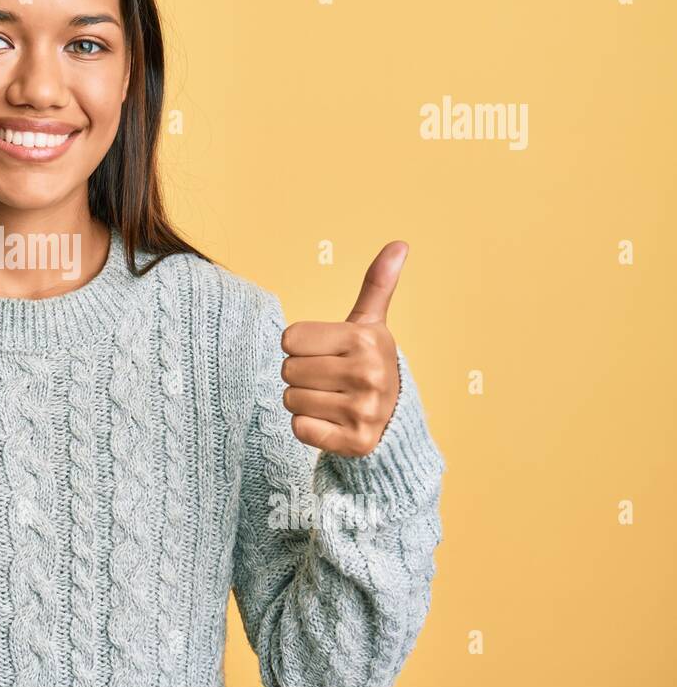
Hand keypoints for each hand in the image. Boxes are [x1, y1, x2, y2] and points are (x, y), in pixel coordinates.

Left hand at [279, 241, 406, 456]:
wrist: (395, 421)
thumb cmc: (369, 364)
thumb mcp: (371, 324)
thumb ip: (377, 284)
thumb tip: (399, 244)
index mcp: (365, 339)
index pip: (289, 339)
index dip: (301, 347)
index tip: (328, 353)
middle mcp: (367, 374)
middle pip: (287, 370)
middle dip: (301, 375)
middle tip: (329, 379)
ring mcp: (363, 411)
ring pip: (290, 400)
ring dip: (303, 402)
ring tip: (332, 399)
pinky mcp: (354, 442)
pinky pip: (300, 429)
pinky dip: (309, 428)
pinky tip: (332, 422)